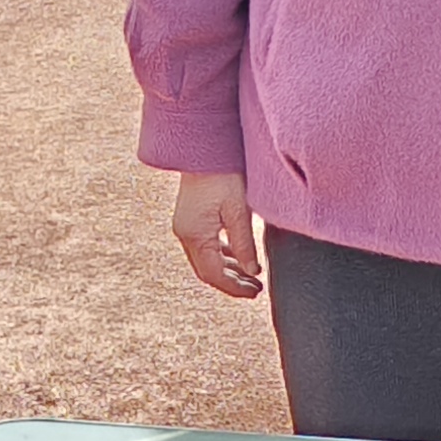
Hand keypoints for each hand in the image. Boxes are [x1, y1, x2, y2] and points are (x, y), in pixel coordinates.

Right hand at [171, 169, 262, 299]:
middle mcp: (185, 233)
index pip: (213, 274)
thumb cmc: (223, 174)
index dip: (234, 287)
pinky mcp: (190, 218)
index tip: (254, 292)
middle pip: (206, 271)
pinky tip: (237, 257)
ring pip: (205, 260)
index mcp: (194, 234)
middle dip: (230, 283)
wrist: (203, 147)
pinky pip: (204, 246)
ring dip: (226, 270)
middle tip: (255, 289)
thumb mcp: (239, 211)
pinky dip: (221, 255)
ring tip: (250, 276)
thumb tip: (252, 272)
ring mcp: (185, 226)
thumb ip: (244, 244)